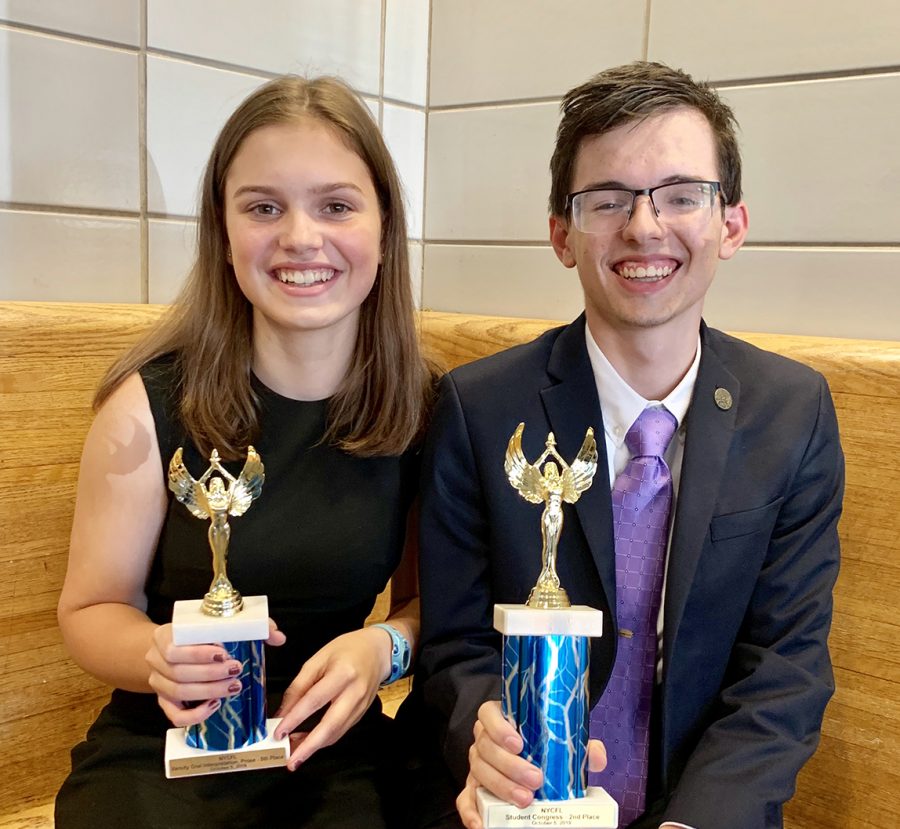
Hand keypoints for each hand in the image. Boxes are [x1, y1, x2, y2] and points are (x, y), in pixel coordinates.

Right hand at [146, 619, 285, 726]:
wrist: (172, 646)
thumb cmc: (201, 634)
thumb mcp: (219, 623)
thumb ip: (251, 626)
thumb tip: (278, 637)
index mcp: (165, 636)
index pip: (175, 648)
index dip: (198, 654)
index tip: (224, 653)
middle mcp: (155, 660)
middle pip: (179, 673)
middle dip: (210, 674)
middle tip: (236, 670)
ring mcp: (158, 683)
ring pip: (179, 693)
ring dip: (208, 691)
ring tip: (233, 686)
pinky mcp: (164, 702)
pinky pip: (175, 716)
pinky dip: (195, 714)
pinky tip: (215, 706)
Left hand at [274, 626, 391, 769]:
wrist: (378, 650)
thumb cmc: (347, 649)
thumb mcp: (319, 658)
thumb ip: (300, 685)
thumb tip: (283, 712)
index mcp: (342, 673)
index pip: (315, 700)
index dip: (295, 718)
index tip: (279, 732)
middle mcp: (355, 692)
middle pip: (331, 725)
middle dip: (309, 746)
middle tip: (291, 761)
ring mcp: (361, 705)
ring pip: (337, 732)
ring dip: (315, 746)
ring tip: (295, 753)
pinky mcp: (362, 713)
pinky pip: (342, 730)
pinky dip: (325, 739)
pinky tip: (310, 740)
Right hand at [456, 700, 606, 828]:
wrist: (530, 761)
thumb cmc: (542, 747)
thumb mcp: (560, 740)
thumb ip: (578, 745)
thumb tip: (596, 756)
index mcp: (499, 719)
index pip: (488, 714)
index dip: (499, 727)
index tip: (519, 743)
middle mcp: (484, 739)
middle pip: (485, 747)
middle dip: (509, 765)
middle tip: (534, 780)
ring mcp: (477, 764)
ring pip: (479, 771)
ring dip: (500, 786)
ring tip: (524, 800)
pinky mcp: (473, 788)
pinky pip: (465, 798)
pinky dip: (470, 811)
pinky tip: (480, 823)